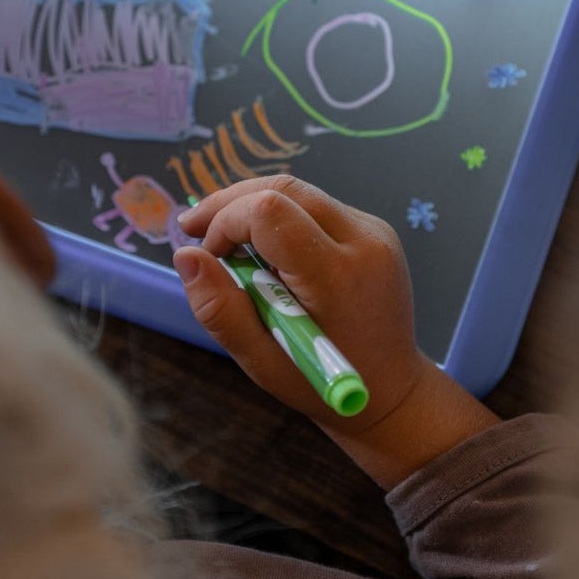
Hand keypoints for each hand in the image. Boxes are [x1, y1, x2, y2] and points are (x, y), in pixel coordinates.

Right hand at [173, 175, 424, 430]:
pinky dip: (277, 215)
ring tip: (222, 238)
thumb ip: (220, 311)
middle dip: (229, 204)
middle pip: (281, 188)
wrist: (393, 390)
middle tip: (194, 229)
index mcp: (336, 277)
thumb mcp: (261, 363)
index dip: (225, 222)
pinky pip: (313, 204)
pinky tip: (261, 247)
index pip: (268, 211)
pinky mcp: (374, 228)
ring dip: (250, 206)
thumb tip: (185, 256)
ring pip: (296, 190)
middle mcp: (364, 240)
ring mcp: (374, 230)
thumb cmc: (321, 384)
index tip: (210, 257)